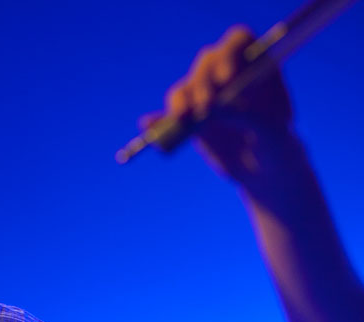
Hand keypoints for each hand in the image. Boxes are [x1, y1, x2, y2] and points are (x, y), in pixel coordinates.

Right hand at [148, 25, 297, 183]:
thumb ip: (247, 116)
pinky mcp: (190, 119)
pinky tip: (148, 125)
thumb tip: (211, 108)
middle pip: (207, 62)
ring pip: (185, 88)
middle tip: (205, 108)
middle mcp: (230, 75)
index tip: (227, 79)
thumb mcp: (272, 132)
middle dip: (203, 82)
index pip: (238, 41)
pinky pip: (169, 116)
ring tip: (183, 119)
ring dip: (180, 101)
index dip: (229, 54)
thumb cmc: (279, 147)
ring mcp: (208, 96)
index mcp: (257, 66)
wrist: (265, 173)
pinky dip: (157, 121)